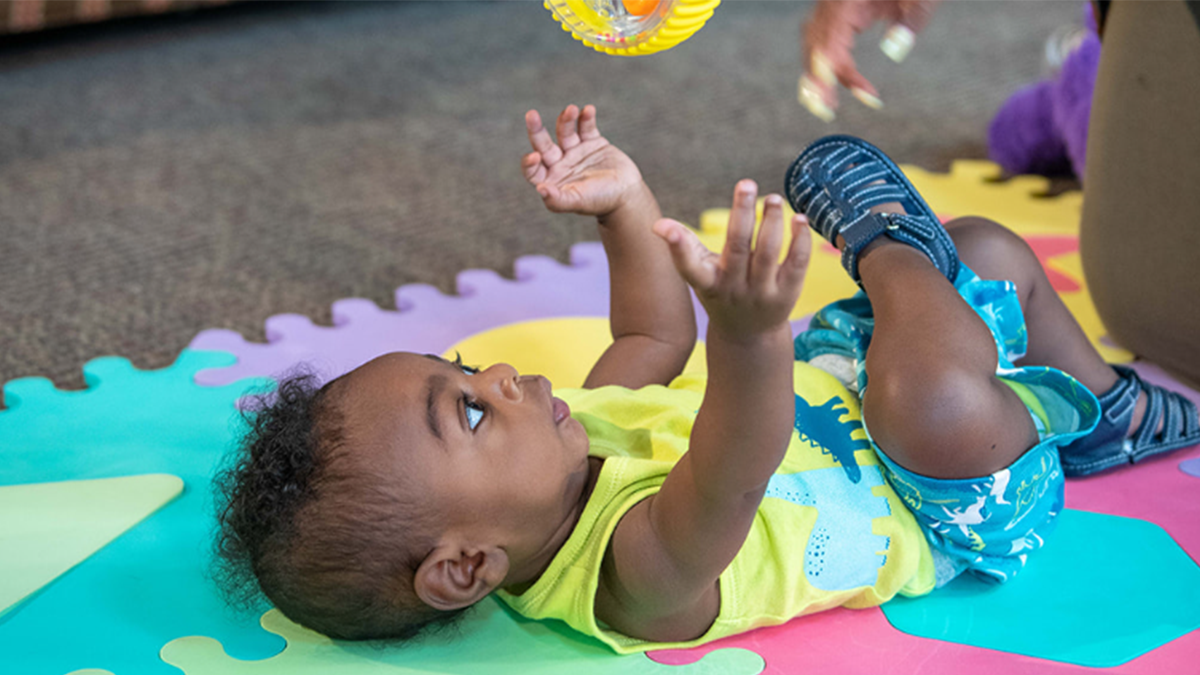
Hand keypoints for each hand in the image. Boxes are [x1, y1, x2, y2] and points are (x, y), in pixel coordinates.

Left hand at [522, 105, 644, 216]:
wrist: (627, 194)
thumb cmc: (600, 201)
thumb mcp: (577, 202)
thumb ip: (558, 200)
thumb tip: (541, 189)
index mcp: (552, 180)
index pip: (533, 170)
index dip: (529, 163)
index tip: (535, 156)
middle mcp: (560, 164)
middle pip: (543, 145)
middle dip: (536, 130)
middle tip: (531, 114)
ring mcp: (576, 151)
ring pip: (565, 131)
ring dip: (565, 119)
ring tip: (571, 109)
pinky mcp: (592, 142)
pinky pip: (586, 126)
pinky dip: (586, 118)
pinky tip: (588, 110)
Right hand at [653, 180, 810, 341]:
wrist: (749, 334)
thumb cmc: (721, 292)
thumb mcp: (700, 275)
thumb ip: (683, 246)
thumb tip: (658, 224)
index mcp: (707, 283)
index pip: (689, 267)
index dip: (677, 247)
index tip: (666, 228)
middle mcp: (733, 289)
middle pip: (737, 247)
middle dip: (741, 213)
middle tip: (746, 184)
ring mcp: (762, 293)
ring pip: (767, 252)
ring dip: (772, 221)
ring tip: (773, 199)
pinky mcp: (788, 293)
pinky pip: (796, 262)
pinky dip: (799, 238)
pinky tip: (799, 219)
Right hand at [798, 0, 938, 120]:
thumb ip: (910, 21)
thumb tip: (895, 51)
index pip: (834, 43)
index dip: (844, 74)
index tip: (869, 96)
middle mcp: (833, 1)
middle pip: (814, 45)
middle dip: (817, 80)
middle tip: (826, 110)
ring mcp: (832, 3)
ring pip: (812, 41)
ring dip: (816, 71)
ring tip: (825, 102)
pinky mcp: (839, 7)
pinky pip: (821, 34)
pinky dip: (823, 58)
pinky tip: (834, 77)